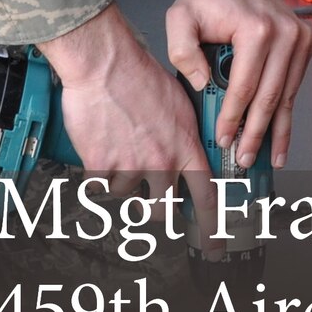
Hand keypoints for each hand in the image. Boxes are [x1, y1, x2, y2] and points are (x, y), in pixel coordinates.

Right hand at [37, 4, 216, 233]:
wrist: (106, 64)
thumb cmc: (140, 76)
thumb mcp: (179, 104)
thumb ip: (183, 134)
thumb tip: (184, 151)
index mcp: (185, 146)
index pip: (206, 197)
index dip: (212, 228)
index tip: (215, 247)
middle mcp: (162, 162)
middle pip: (161, 210)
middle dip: (153, 209)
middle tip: (146, 200)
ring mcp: (131, 167)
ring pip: (125, 195)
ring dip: (120, 178)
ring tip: (118, 145)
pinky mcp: (102, 166)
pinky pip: (97, 185)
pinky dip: (96, 171)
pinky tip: (100, 145)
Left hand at [166, 0, 311, 168]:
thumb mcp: (180, 17)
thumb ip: (182, 51)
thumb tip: (203, 84)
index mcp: (256, 28)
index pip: (245, 86)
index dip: (234, 118)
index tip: (224, 139)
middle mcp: (284, 33)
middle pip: (270, 96)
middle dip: (256, 133)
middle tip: (244, 158)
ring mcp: (299, 39)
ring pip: (287, 96)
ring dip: (277, 130)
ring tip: (268, 157)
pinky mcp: (304, 44)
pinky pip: (294, 86)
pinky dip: (286, 112)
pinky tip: (281, 134)